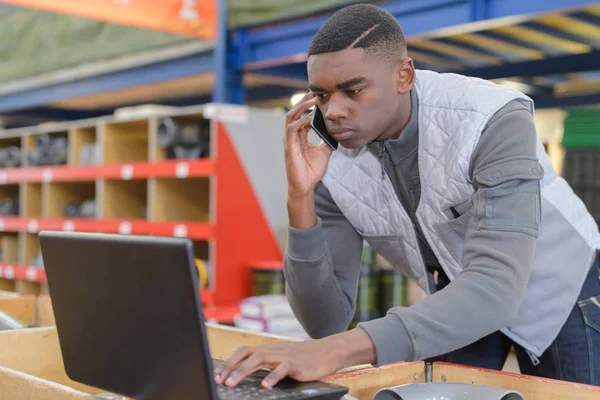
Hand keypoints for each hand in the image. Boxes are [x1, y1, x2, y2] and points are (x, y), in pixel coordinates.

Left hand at [213, 338, 342, 388]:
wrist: (328, 351)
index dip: (229, 362)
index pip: (243, 351)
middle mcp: (273, 350)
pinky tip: (266, 386)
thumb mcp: (281, 360)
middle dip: (230, 366)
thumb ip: (266, 366)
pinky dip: (273, 376)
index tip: (217, 375)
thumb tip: (245, 377)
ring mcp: (284, 355)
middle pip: (247, 353)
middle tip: (219, 381)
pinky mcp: (296, 363)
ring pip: (260, 358)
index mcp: (268, 349)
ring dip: (243, 371)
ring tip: (232, 384)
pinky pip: (282, 368)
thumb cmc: (303, 358)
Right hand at [284, 93, 332, 199]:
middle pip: (295, 112)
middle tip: (315, 92)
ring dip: (301, 107)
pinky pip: (291, 130)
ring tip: (312, 100)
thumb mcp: (324, 152)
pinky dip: (300, 122)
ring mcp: (289, 141)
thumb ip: (327, 140)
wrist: (306, 186)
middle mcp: (292, 136)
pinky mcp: (289, 148)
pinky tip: (309, 118)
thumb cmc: (312, 170)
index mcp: (299, 136)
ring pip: (291, 118)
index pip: (302, 116)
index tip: (318, 96)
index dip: (308, 105)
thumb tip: (336, 131)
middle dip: (304, 101)